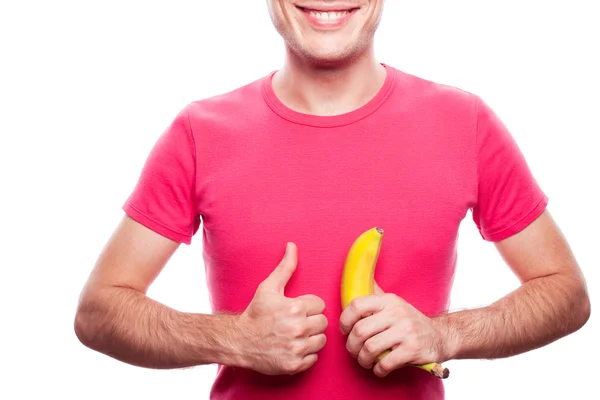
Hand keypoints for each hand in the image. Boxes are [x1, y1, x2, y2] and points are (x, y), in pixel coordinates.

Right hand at [236, 242, 327, 374]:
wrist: (238, 341)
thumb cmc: (255, 313)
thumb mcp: (268, 287)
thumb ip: (285, 267)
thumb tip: (292, 246)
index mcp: (295, 308)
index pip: (320, 305)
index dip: (309, 306)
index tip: (297, 309)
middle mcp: (298, 328)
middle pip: (323, 323)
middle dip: (311, 321)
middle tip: (296, 322)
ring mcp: (297, 348)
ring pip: (321, 340)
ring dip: (311, 338)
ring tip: (295, 335)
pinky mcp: (294, 364)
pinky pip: (314, 358)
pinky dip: (306, 354)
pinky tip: (293, 348)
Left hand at [339, 282, 448, 376]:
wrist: (440, 337)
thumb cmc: (410, 321)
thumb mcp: (394, 303)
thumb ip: (376, 295)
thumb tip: (357, 278)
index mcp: (388, 300)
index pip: (357, 305)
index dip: (345, 320)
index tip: (345, 330)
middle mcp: (396, 313)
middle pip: (360, 330)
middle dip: (351, 346)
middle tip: (354, 351)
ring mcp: (405, 331)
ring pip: (370, 348)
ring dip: (363, 359)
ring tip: (365, 361)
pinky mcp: (412, 350)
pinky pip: (385, 363)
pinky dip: (378, 370)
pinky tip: (379, 369)